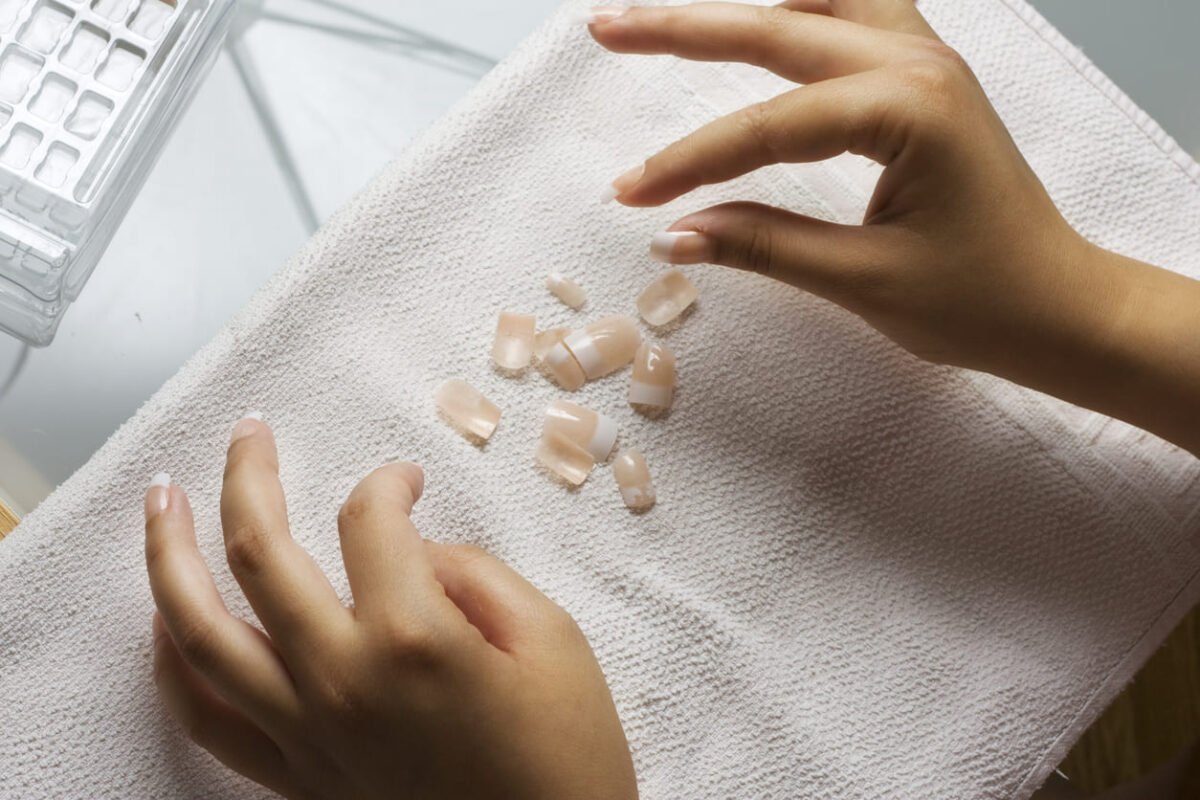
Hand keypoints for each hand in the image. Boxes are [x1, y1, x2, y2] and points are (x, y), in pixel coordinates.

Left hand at [144, 417, 636, 798]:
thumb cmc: (566, 753)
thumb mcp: (550, 636)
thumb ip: (472, 571)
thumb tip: (409, 549)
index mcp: (413, 638)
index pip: (368, 522)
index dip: (387, 483)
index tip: (407, 481)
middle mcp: (342, 679)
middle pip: (260, 551)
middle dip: (248, 476)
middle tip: (249, 433)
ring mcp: (307, 731)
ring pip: (201, 631)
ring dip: (169, 554)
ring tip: (160, 501)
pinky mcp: (297, 774)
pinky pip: (207, 718)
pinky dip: (172, 667)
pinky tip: (163, 625)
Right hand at [588, 0, 1127, 380]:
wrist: (1060, 306)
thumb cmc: (982, 299)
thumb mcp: (864, 280)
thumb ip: (764, 246)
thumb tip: (674, 236)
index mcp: (909, 108)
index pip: (768, 126)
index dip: (690, 160)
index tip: (632, 196)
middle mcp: (917, 64)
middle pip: (779, 27)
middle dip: (686, 29)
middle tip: (607, 28)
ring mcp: (925, 62)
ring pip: (815, 4)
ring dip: (741, 10)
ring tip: (670, 17)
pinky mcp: (924, 79)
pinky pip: (852, 17)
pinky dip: (797, 12)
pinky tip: (762, 16)